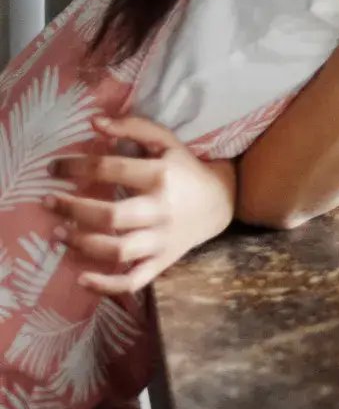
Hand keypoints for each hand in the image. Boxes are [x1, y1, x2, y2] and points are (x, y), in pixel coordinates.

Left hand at [48, 115, 235, 295]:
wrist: (220, 202)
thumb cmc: (186, 169)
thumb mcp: (166, 142)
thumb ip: (133, 128)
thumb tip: (94, 122)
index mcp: (162, 176)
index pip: (111, 170)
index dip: (75, 167)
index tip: (52, 169)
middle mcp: (162, 209)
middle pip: (110, 215)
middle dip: (72, 209)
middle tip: (48, 202)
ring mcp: (162, 239)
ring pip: (118, 250)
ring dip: (83, 244)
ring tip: (59, 234)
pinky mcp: (162, 261)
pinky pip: (134, 280)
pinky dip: (107, 285)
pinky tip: (82, 279)